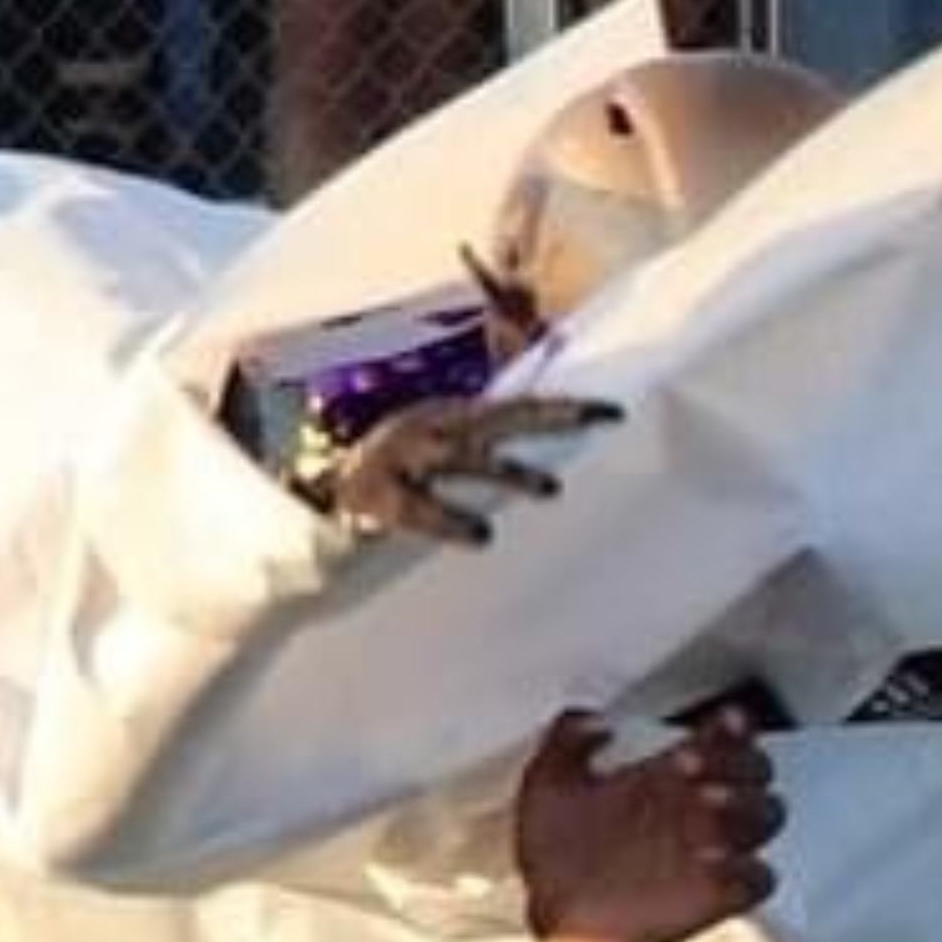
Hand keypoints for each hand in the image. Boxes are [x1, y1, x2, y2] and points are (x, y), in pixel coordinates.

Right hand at [318, 389, 612, 544]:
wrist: (329, 497)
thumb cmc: (403, 468)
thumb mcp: (449, 438)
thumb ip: (495, 428)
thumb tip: (551, 416)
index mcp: (451, 415)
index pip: (518, 405)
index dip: (565, 406)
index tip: (612, 411)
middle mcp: (430, 428)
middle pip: (498, 417)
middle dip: (549, 416)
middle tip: (594, 419)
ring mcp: (403, 459)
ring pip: (463, 459)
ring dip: (508, 472)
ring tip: (551, 489)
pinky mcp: (381, 497)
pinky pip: (421, 509)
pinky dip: (452, 522)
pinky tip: (484, 536)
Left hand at [514, 707, 782, 941]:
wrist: (552, 917)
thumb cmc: (555, 854)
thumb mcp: (548, 785)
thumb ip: (566, 742)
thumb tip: (591, 719)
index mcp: (668, 777)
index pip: (722, 739)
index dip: (731, 727)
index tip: (722, 720)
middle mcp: (697, 810)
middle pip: (757, 773)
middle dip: (736, 761)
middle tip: (692, 763)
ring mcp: (711, 852)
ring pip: (765, 818)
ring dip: (745, 805)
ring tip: (708, 800)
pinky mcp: (715, 898)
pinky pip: (757, 880)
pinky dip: (747, 869)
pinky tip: (713, 859)